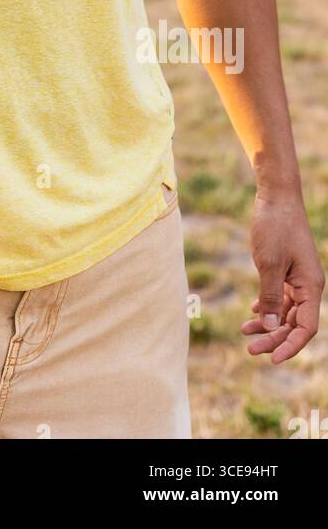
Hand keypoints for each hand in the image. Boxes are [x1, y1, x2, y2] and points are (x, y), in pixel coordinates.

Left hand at [241, 189, 324, 361]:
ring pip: (286, 311)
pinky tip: (254, 313)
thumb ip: (270, 295)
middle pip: (294, 323)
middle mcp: (308, 285)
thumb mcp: (268, 263)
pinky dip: (268, 306)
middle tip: (249, 348)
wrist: (276, 196)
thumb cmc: (274, 226)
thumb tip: (271, 327)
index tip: (271, 359)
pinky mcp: (287, 269)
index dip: (291, 346)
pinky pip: (280, 296)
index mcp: (310, 286)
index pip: (305, 328)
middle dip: (274, 338)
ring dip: (269, 324)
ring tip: (245, 332)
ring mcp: (298, 277)